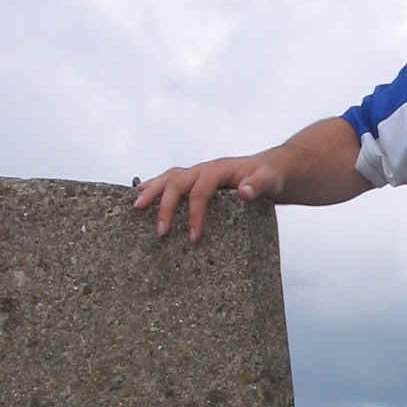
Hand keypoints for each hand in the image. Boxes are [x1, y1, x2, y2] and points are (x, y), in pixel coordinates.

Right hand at [133, 155, 285, 241]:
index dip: (196, 213)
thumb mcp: (270, 181)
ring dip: (152, 191)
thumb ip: (259, 184)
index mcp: (218, 170)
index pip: (201, 190)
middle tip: (161, 231)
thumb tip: (245, 192)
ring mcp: (197, 173)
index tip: (194, 237)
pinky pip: (171, 182)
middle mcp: (203, 169)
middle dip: (165, 205)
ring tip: (136, 207)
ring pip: (169, 178)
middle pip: (177, 181)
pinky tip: (141, 197)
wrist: (269, 170)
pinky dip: (155, 187)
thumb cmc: (268, 177)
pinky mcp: (194, 180)